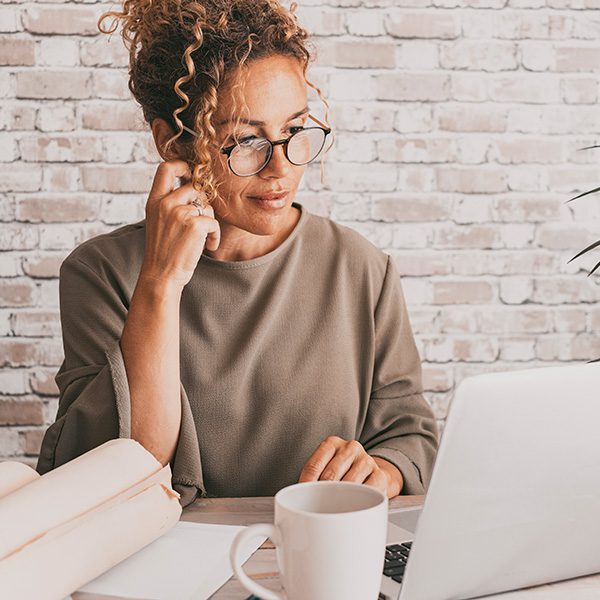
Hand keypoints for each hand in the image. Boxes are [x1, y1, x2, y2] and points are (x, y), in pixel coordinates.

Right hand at [140, 159, 220, 289]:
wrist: (161, 276)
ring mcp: (179, 213)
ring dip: (209, 223)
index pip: (166, 167)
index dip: (183, 166)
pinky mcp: (195, 225)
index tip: (191, 175)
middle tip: (201, 221)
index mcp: (154, 201)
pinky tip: (207, 247)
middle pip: (195, 186)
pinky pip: (214, 222)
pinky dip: (214, 236)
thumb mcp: (159, 222)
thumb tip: (194, 188)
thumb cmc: (164, 252)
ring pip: (207, 206)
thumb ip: (170, 203)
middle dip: (203, 203)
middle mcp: (165, 203)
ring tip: (200, 240)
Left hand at [298, 436, 402, 498]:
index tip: (301, 499)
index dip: (305, 486)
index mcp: (332, 443)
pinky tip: (352, 507)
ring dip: (339, 501)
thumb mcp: (327, 467)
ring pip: (347, 485)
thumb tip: (295, 498)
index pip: (314, 466)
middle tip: (317, 508)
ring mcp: (366, 461)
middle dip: (321, 495)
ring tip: (334, 509)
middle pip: (330, 476)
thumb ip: (313, 478)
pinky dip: (357, 503)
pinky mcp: (380, 476)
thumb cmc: (343, 472)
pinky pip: (365, 493)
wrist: (371, 472)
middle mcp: (350, 448)